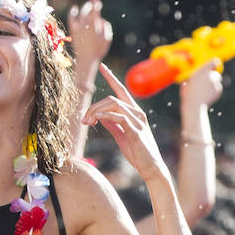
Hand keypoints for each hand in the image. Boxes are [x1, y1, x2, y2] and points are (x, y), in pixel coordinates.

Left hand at [68, 0, 112, 69]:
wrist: (86, 61)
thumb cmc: (98, 51)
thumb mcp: (107, 39)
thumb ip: (106, 27)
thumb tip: (101, 20)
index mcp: (94, 27)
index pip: (94, 10)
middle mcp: (84, 25)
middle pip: (87, 10)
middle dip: (91, 6)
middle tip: (93, 5)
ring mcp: (77, 28)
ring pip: (80, 13)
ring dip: (85, 9)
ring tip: (88, 8)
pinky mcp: (72, 31)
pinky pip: (71, 18)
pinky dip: (73, 13)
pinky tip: (74, 9)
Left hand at [82, 65, 167, 181]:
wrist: (151, 168)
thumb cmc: (137, 153)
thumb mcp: (122, 136)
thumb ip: (112, 124)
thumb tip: (100, 115)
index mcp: (134, 113)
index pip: (121, 90)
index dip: (111, 78)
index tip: (102, 67)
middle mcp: (137, 113)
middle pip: (113, 98)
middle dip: (94, 106)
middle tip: (83, 120)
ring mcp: (138, 121)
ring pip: (115, 104)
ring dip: (97, 111)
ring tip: (88, 122)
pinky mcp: (136, 131)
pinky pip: (120, 117)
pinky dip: (107, 115)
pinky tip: (98, 119)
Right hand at [179, 59, 223, 109]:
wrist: (194, 106)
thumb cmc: (188, 97)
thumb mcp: (185, 86)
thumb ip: (190, 80)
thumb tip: (188, 80)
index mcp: (199, 71)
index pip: (213, 62)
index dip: (215, 64)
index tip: (215, 66)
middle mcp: (208, 74)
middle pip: (216, 73)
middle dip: (214, 77)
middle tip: (209, 83)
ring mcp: (214, 82)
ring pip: (218, 80)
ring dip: (214, 84)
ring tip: (207, 91)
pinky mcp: (218, 89)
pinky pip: (219, 88)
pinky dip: (216, 92)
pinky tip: (209, 96)